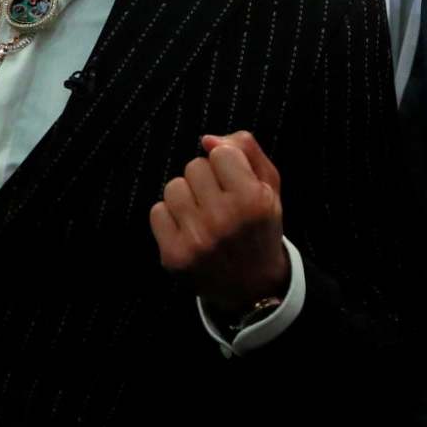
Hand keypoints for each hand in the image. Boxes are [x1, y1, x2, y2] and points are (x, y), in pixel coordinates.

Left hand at [150, 131, 288, 321]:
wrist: (254, 286)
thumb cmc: (259, 227)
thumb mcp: (270, 186)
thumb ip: (246, 150)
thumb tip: (206, 139)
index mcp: (253, 201)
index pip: (219, 153)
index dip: (227, 164)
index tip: (234, 183)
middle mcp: (224, 221)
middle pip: (194, 167)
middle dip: (206, 180)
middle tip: (220, 202)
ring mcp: (196, 241)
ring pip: (173, 187)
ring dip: (187, 197)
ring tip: (203, 215)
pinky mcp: (174, 257)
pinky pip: (157, 212)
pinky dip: (170, 218)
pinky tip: (189, 230)